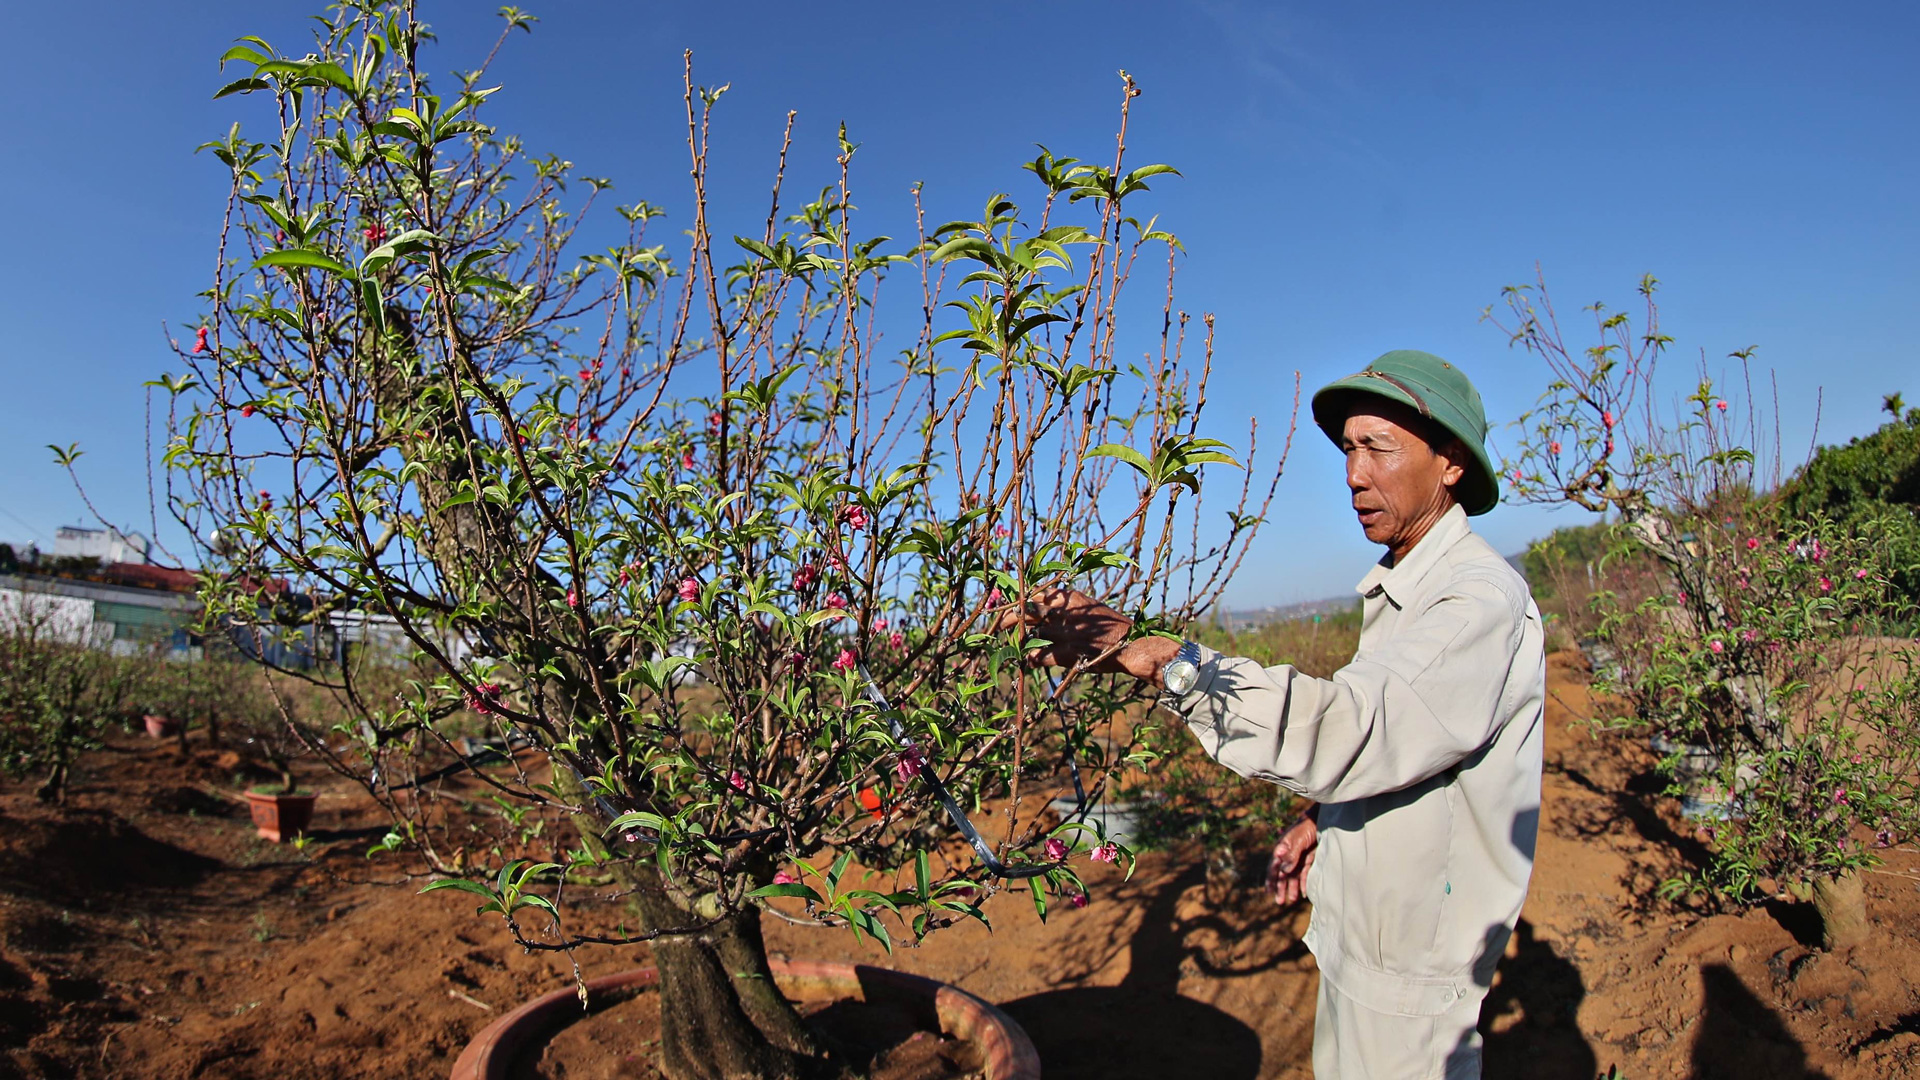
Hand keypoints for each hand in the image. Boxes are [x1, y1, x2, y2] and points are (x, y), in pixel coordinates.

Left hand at [999, 588, 1178, 684]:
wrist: (1131, 646)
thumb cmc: (1110, 627)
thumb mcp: (1089, 607)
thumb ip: (1067, 605)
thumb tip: (1045, 604)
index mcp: (1070, 597)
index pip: (1035, 594)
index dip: (1017, 601)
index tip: (1008, 607)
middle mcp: (1064, 612)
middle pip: (1025, 611)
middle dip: (1007, 618)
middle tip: (996, 626)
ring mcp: (1064, 633)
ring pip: (1029, 633)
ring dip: (1018, 640)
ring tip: (1013, 645)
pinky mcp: (1066, 653)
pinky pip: (1038, 656)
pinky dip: (1030, 659)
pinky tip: (1029, 661)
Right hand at [1265, 815, 1317, 905]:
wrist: (1323, 819)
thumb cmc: (1308, 827)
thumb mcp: (1298, 840)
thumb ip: (1291, 855)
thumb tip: (1282, 871)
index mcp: (1283, 849)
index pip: (1274, 867)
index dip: (1271, 879)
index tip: (1269, 891)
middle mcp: (1290, 855)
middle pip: (1283, 874)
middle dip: (1281, 888)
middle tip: (1279, 902)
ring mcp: (1300, 858)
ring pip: (1294, 876)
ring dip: (1292, 888)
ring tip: (1292, 900)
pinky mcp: (1310, 859)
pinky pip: (1305, 874)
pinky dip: (1304, 883)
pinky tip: (1305, 893)